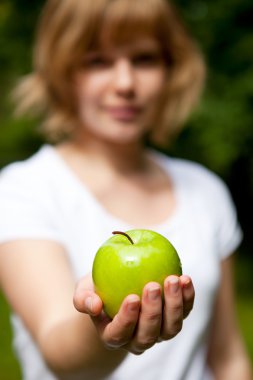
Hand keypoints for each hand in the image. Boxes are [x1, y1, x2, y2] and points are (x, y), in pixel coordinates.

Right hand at [73, 274, 193, 354]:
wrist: (116, 289)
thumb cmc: (98, 290)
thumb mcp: (84, 291)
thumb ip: (83, 299)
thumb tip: (94, 305)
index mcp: (114, 336)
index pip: (120, 334)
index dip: (127, 320)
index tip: (132, 298)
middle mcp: (138, 339)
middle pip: (148, 334)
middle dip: (153, 311)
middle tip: (153, 285)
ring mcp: (159, 331)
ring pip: (171, 328)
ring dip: (174, 305)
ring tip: (173, 279)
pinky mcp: (174, 318)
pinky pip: (185, 311)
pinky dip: (188, 297)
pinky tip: (185, 278)